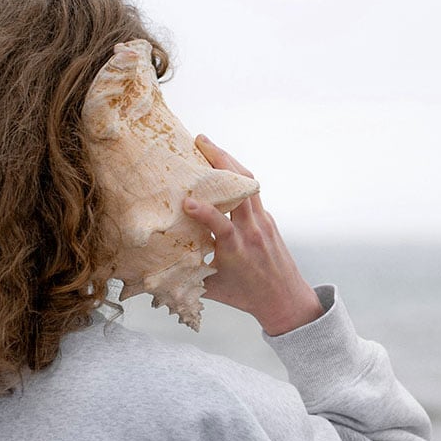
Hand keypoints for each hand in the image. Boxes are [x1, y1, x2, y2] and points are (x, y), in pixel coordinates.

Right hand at [183, 134, 323, 334]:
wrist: (286, 299)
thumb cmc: (247, 297)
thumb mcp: (213, 289)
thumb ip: (187, 276)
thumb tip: (154, 271)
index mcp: (237, 250)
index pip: (222, 226)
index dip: (205, 212)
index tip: (186, 201)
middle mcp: (252, 231)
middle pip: (241, 188)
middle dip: (220, 160)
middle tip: (199, 141)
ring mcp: (263, 222)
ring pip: (249, 183)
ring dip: (229, 160)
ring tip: (209, 145)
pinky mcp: (268, 219)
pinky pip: (253, 191)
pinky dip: (237, 176)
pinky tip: (222, 168)